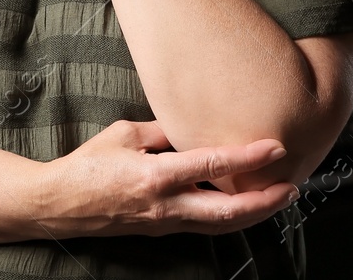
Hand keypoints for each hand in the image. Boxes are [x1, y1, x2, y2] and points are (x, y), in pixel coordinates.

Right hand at [30, 119, 297, 240]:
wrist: (61, 204)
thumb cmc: (88, 166)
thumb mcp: (125, 135)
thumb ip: (163, 131)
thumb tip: (194, 123)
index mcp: (156, 177)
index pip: (212, 166)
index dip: (248, 158)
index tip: (275, 147)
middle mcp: (166, 206)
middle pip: (228, 211)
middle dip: (265, 201)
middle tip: (292, 187)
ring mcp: (165, 223)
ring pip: (220, 225)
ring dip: (253, 213)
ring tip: (277, 197)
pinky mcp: (162, 230)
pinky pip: (203, 224)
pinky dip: (229, 216)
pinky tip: (242, 204)